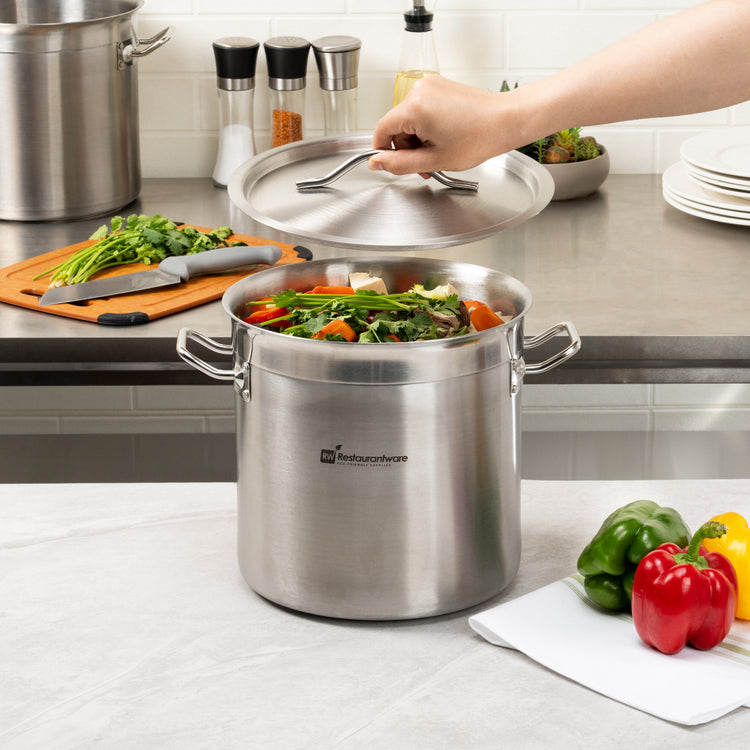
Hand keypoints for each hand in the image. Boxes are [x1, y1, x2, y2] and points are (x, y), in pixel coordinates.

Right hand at [369, 76, 514, 175]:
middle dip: (406, 148)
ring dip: (418, 139)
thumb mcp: (434, 160)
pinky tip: (443, 139)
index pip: (381, 129)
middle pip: (396, 125)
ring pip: (410, 119)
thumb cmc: (479, 138)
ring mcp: (431, 85)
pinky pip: (423, 110)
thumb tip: (376, 163)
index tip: (389, 164)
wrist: (506, 121)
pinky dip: (427, 127)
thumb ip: (400, 164)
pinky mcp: (440, 86)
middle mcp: (419, 90)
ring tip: (437, 154)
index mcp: (414, 107)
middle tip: (424, 166)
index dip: (383, 151)